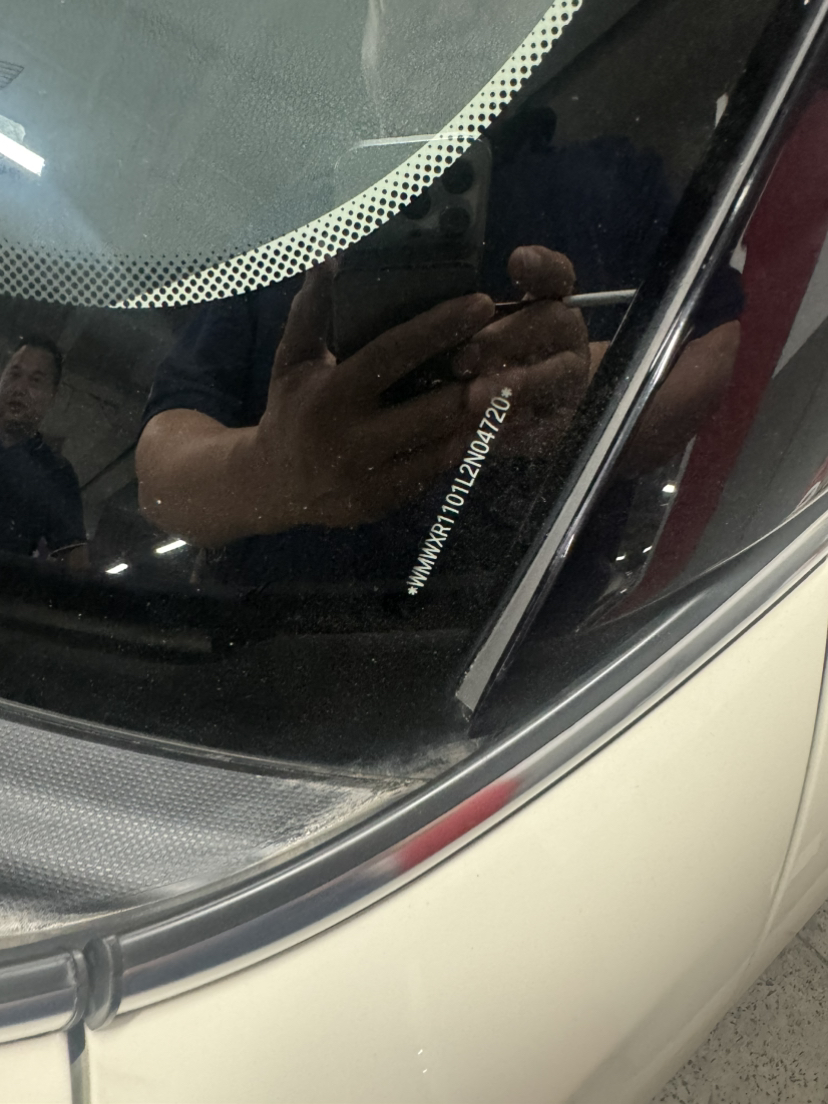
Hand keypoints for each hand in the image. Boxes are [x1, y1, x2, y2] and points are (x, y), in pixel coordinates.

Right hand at [248, 265, 495, 529]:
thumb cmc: (290, 410)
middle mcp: (353, 440)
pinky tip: (496, 427)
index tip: (482, 303)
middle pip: (433, 410)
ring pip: (444, 447)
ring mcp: (372, 478)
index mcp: (332, 397)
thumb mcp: (292, 359)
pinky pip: (437, 473)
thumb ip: (312, 308)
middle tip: (520, 355)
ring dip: (484, 420)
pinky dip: (467, 448)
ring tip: (521, 389)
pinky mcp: (387, 503)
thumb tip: (331, 254)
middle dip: (481, 384)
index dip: (441, 328)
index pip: (393, 355)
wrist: (273, 486)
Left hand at [453, 246, 590, 456]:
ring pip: (553, 377)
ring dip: (512, 386)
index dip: (541, 266)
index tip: (515, 261)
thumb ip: (470, 314)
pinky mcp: (563, 421)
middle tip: (464, 357)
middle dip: (507, 337)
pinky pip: (544, 424)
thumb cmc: (488, 360)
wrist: (525, 411)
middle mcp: (569, 337)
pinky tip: (480, 433)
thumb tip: (442, 307)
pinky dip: (511, 428)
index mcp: (550, 303)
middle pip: (552, 322)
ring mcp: (572, 380)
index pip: (556, 275)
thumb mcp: (477, 331)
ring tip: (472, 398)